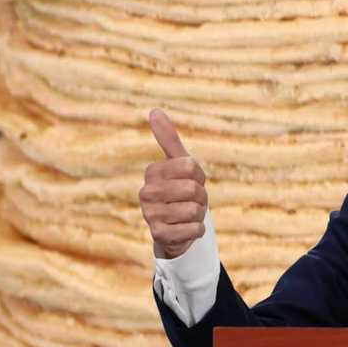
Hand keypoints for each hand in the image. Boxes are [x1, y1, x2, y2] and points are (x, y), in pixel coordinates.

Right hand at [140, 109, 207, 258]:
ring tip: (187, 215)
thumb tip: (154, 111)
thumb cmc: (180, 190)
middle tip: (191, 200)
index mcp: (152, 172)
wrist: (176, 227)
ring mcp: (150, 215)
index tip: (191, 181)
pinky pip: (194, 230)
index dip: (199, 176)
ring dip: (199, 214)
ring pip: (194, 211)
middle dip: (201, 197)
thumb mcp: (179, 163)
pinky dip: (197, 230)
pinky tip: (185, 230)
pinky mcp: (159, 235)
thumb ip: (168, 139)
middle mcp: (146, 192)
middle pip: (193, 190)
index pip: (191, 167)